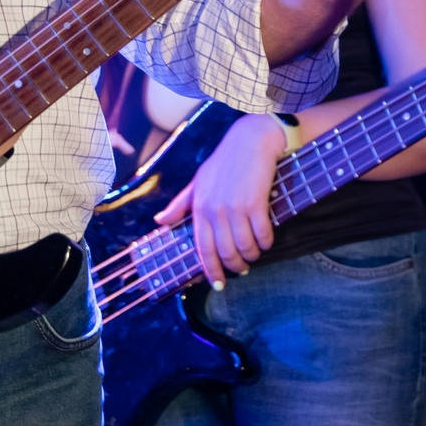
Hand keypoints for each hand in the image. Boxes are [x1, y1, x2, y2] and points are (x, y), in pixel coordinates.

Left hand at [153, 113, 289, 288]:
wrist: (250, 140)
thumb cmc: (223, 161)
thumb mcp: (197, 182)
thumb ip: (180, 204)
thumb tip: (159, 221)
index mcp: (199, 208)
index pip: (202, 249)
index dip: (211, 270)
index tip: (218, 285)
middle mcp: (215, 211)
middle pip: (225, 252)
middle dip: (235, 266)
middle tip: (242, 269)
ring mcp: (235, 207)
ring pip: (244, 247)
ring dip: (252, 255)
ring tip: (255, 254)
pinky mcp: (255, 203)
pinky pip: (262, 234)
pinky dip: (265, 242)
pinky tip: (266, 241)